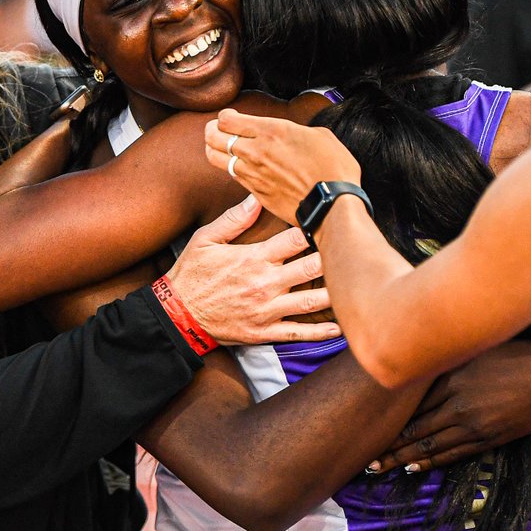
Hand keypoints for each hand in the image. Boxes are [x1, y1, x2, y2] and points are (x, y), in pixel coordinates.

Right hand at [166, 196, 339, 345]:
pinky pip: (298, 333)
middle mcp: (265, 283)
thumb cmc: (191, 274)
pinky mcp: (264, 331)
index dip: (313, 229)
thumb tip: (256, 198)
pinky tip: (340, 327)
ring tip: (353, 287)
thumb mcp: (206, 240)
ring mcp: (266, 310)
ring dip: (334, 294)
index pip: (294, 240)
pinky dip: (321, 332)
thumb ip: (233, 219)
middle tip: (351, 253)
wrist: (177, 314)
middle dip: (332, 260)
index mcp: (253, 258)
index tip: (328, 223)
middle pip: (310, 269)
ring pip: (310, 302)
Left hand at [205, 111, 359, 225]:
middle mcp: (255, 151)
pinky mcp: (255, 192)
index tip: (230, 116)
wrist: (332, 205)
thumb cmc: (333, 169)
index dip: (225, 116)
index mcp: (271, 131)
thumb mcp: (319, 135)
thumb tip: (289, 133)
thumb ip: (295, 131)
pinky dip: (231, 168)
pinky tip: (238, 165)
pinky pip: (232, 175)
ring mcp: (252, 173)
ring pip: (215, 158)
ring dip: (215, 150)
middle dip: (212, 130)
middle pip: (213, 137)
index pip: (227, 120)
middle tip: (217, 129)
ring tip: (221, 147)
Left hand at [366, 339, 530, 473]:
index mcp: (450, 379)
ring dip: (402, 458)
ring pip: (430, 445)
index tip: (364, 425)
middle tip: (365, 458)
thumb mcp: (472, 351)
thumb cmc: (512, 355)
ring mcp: (473, 424)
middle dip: (387, 445)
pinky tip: (413, 467)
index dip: (386, 418)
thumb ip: (443, 360)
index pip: (409, 404)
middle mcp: (457, 404)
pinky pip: (454, 453)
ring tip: (379, 467)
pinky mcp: (489, 438)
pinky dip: (431, 462)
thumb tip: (413, 361)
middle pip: (414, 429)